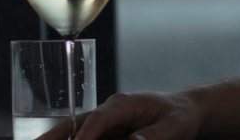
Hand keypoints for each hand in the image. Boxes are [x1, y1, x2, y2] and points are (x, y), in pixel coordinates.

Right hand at [50, 92, 201, 139]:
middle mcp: (109, 111)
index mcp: (124, 104)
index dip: (85, 135)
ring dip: (56, 139)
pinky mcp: (106, 132)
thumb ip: (154, 135)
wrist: (184, 111)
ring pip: (74, 131)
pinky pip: (84, 138)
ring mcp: (105, 122)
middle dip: (54, 135)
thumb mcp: (175, 126)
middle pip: (76, 122)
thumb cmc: (180, 116)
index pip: (99, 118)